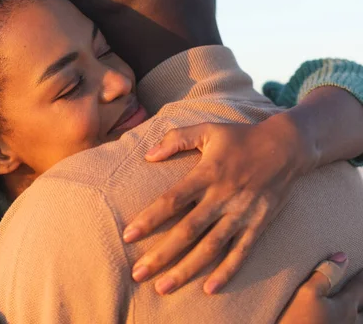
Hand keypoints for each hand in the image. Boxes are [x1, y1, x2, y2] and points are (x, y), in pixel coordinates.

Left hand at [124, 115, 318, 294]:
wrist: (287, 146)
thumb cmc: (240, 137)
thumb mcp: (207, 129)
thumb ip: (176, 139)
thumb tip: (148, 155)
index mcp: (207, 174)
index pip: (172, 200)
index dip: (149, 219)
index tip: (128, 235)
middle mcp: (222, 197)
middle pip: (188, 231)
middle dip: (162, 254)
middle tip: (138, 274)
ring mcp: (241, 213)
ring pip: (211, 247)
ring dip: (186, 269)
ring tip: (163, 287)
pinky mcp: (258, 224)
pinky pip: (241, 252)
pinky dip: (226, 271)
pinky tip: (209, 288)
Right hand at [279, 253, 362, 323]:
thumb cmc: (299, 322)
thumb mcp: (307, 294)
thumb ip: (325, 275)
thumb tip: (342, 256)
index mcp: (346, 306)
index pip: (359, 286)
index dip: (362, 275)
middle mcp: (351, 320)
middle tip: (360, 292)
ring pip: (359, 319)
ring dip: (359, 311)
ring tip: (357, 308)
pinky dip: (352, 319)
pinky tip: (345, 319)